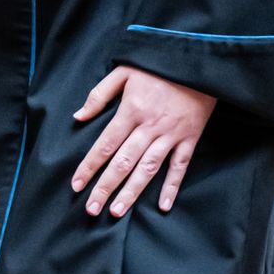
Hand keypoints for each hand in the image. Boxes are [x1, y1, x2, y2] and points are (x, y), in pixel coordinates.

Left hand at [70, 65, 214, 218]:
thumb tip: (78, 116)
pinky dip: (172, 186)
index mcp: (130, 110)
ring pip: (148, 168)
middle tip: (91, 209)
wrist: (197, 61)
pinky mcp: (189, 138)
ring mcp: (170, 134)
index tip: (76, 185)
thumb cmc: (156, 65)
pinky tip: (163, 205)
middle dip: (105, 187)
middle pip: (123, 162)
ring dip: (132, 192)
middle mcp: (148, 126)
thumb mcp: (123, 71)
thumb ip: (99, 95)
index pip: (104, 144)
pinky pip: (180, 166)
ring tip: (117, 212)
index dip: (89, 166)